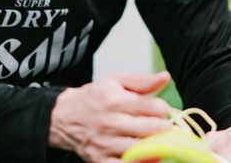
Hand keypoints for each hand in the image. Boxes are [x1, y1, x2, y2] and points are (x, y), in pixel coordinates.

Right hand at [48, 71, 172, 162]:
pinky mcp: (99, 160)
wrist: (64, 117)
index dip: (163, 109)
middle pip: (149, 130)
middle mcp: (109, 123)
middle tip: (166, 128)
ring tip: (159, 141)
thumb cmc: (94, 98)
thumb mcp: (116, 81)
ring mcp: (104, 144)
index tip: (162, 110)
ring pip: (140, 150)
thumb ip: (142, 81)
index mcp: (115, 101)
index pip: (152, 108)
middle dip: (164, 129)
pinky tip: (146, 156)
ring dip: (155, 147)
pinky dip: (140, 162)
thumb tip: (165, 77)